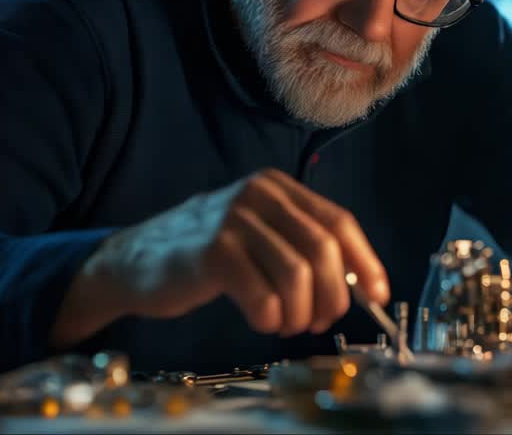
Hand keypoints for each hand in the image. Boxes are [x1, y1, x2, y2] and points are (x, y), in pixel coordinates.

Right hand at [51, 168, 388, 347]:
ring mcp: (233, 220)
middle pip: (324, 249)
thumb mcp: (258, 236)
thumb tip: (359, 285)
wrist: (133, 261)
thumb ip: (303, 249)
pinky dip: (270, 317)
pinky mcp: (211, 252)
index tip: (378, 295)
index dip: (365, 262)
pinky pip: (262, 295)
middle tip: (321, 321)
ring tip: (287, 323)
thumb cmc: (205, 255)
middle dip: (333, 295)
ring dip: (300, 312)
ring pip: (297, 275)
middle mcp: (258, 195)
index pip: (339, 222)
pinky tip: (261, 318)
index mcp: (277, 188)